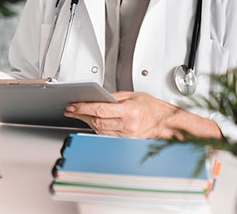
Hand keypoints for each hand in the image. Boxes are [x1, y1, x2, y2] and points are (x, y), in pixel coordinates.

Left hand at [64, 91, 182, 138]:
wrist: (167, 122)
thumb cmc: (152, 107)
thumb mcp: (132, 95)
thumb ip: (113, 97)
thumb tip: (95, 97)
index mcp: (129, 111)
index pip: (100, 110)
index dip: (83, 108)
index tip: (73, 106)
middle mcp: (127, 125)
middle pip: (97, 121)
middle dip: (80, 115)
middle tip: (70, 110)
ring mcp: (127, 135)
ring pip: (99, 129)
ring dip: (86, 122)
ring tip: (77, 115)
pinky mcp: (126, 141)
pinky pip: (106, 135)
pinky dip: (96, 128)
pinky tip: (91, 122)